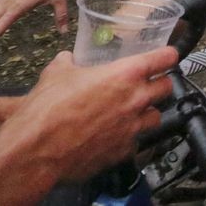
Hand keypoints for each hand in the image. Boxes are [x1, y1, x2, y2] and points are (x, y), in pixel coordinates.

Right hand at [0, 46, 178, 184]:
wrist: (36, 149)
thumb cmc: (47, 109)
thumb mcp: (57, 72)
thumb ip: (68, 62)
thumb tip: (67, 59)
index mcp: (125, 74)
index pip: (164, 58)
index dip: (168, 54)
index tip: (169, 54)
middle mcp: (135, 100)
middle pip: (167, 87)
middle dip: (160, 84)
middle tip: (149, 83)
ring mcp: (132, 128)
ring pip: (156, 117)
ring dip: (148, 112)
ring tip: (134, 111)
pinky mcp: (124, 151)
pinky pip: (137, 141)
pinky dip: (131, 137)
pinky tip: (117, 134)